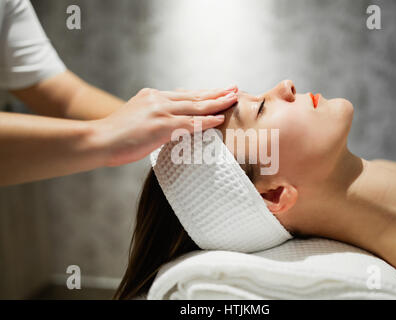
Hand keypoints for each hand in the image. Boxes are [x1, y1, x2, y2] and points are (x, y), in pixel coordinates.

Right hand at [91, 86, 237, 165]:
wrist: (98, 140)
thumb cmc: (115, 136)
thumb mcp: (136, 119)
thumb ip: (153, 118)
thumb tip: (168, 127)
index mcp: (152, 97)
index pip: (183, 94)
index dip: (202, 93)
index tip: (216, 91)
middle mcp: (158, 99)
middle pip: (193, 95)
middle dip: (216, 93)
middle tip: (233, 88)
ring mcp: (160, 111)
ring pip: (195, 106)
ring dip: (217, 102)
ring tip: (233, 99)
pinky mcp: (161, 125)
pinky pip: (189, 123)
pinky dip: (206, 121)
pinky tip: (219, 118)